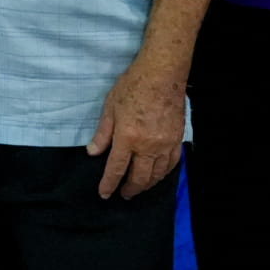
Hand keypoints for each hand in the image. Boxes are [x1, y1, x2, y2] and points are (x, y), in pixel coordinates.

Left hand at [86, 58, 185, 198]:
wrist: (162, 74)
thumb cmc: (132, 86)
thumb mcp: (110, 107)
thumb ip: (103, 133)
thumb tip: (92, 152)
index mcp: (127, 137)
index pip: (116, 168)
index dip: (109, 184)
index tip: (104, 194)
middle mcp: (147, 146)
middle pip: (139, 177)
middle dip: (130, 189)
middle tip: (124, 194)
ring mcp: (165, 144)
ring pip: (157, 174)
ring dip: (147, 184)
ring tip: (139, 187)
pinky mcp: (177, 139)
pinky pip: (172, 163)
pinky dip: (164, 173)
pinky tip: (159, 175)